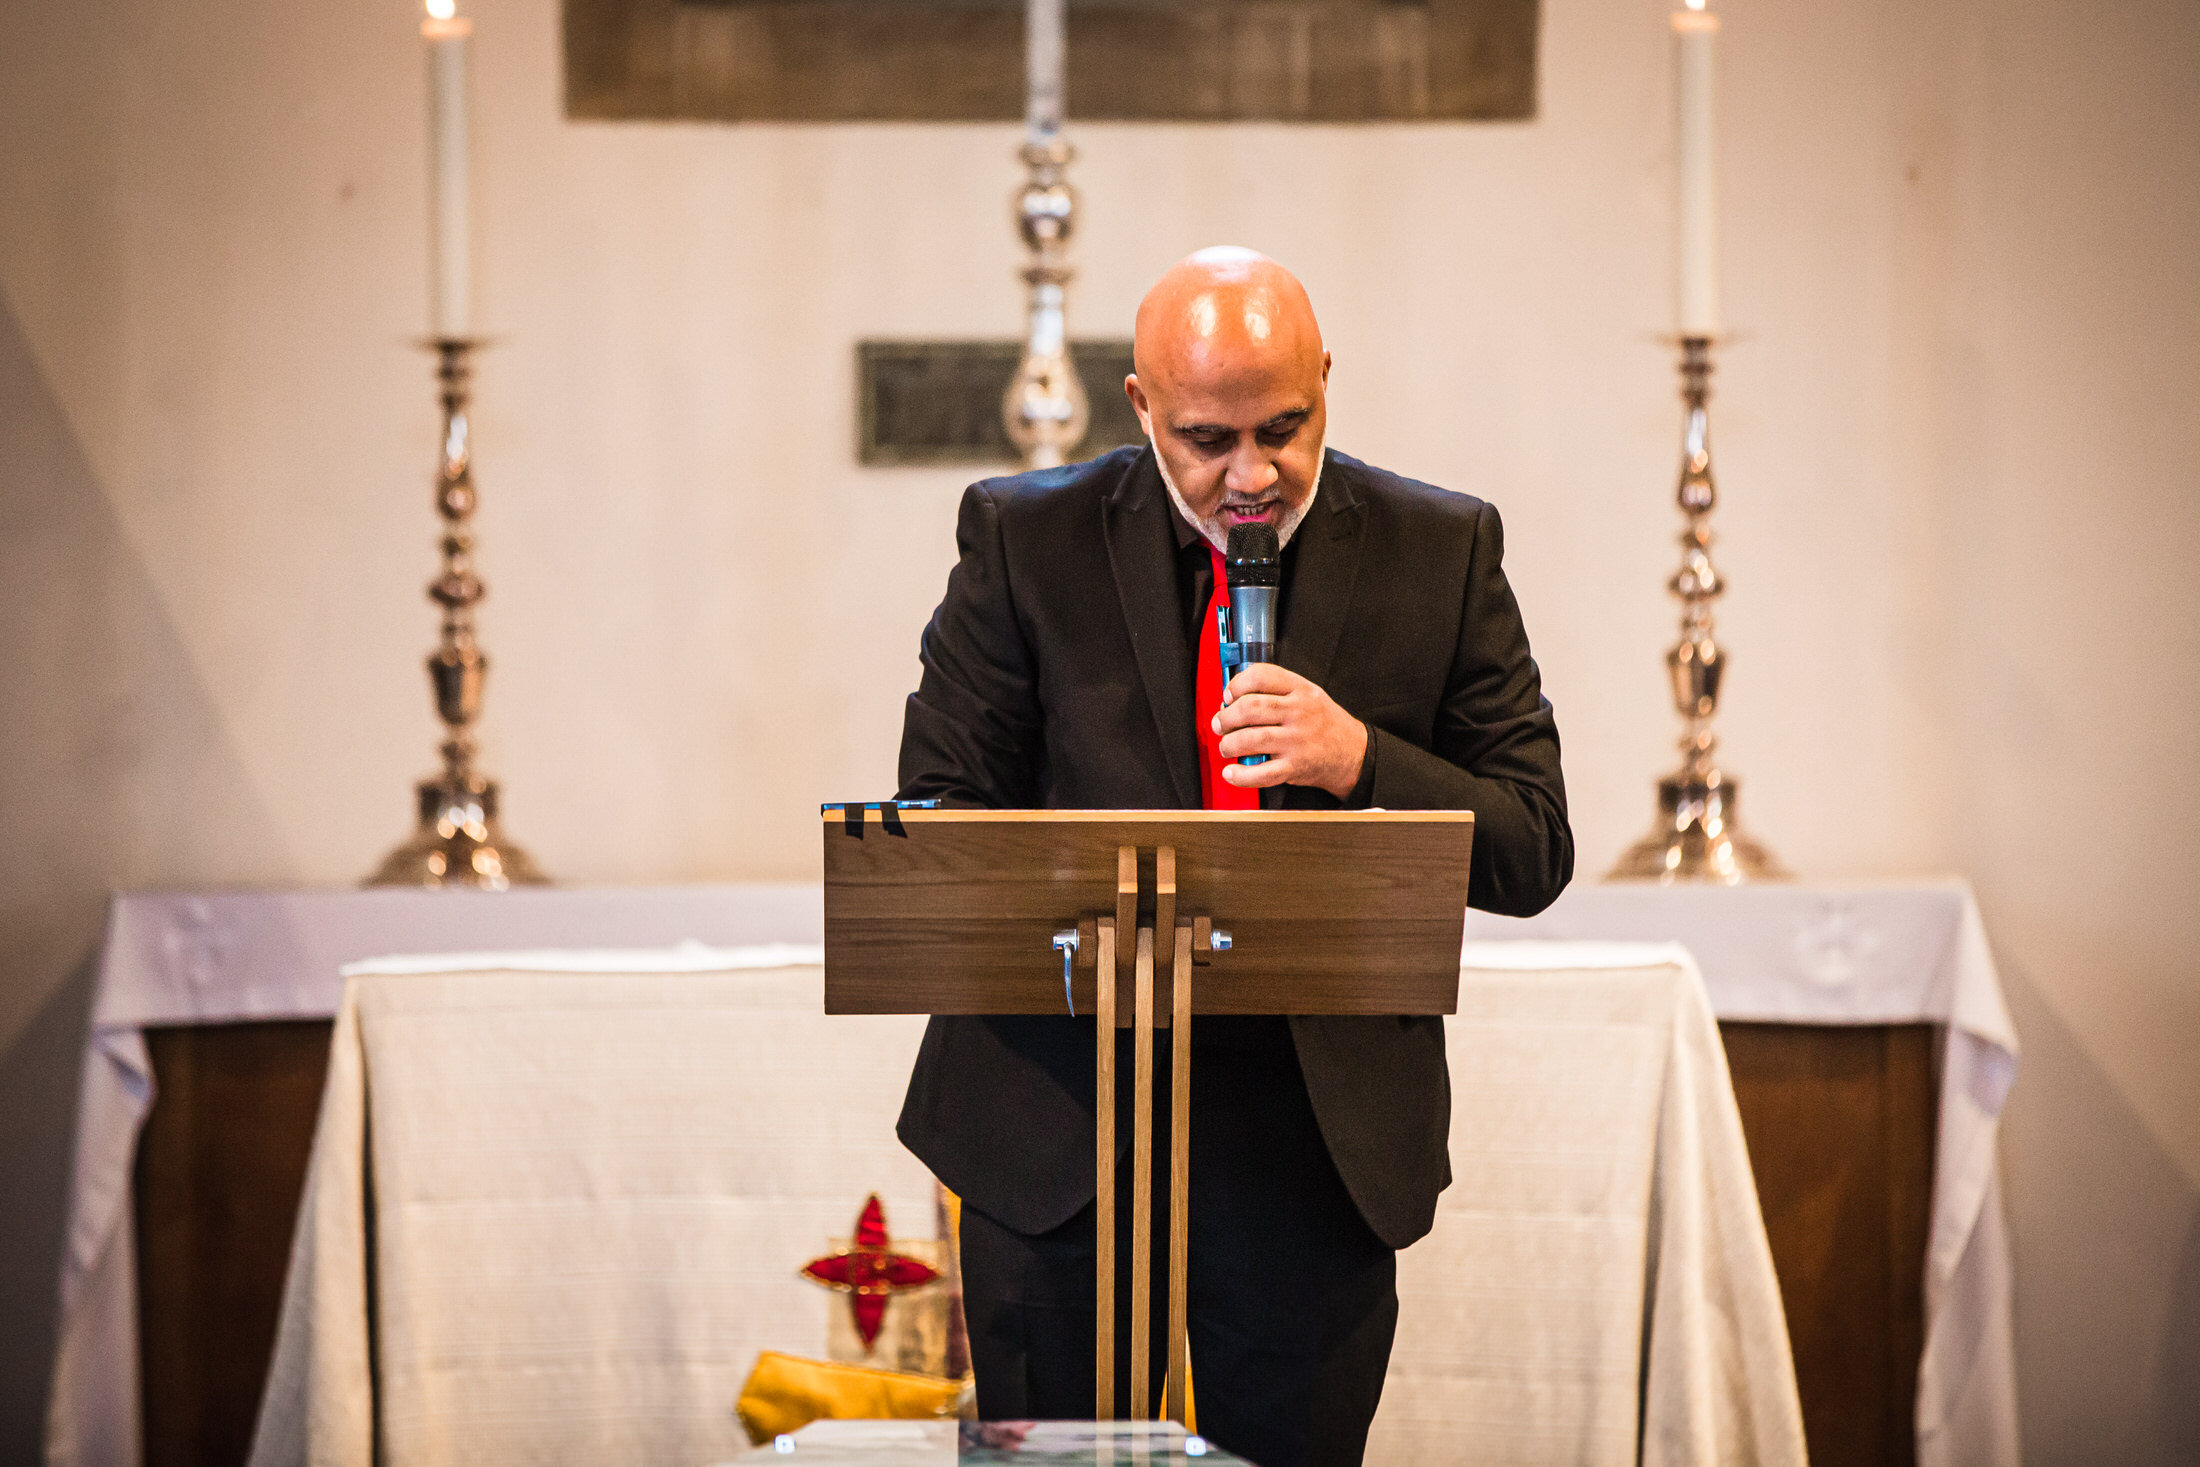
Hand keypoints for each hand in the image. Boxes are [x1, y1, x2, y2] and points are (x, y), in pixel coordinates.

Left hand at [1211, 663, 1368, 798]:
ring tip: (1226, 746)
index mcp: (1300, 690)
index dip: (1236, 684)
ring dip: (1228, 744)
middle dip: (1226, 717)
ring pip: (1251, 739)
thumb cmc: (1322, 722)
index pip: (1261, 676)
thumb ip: (1275, 691)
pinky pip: (1262, 773)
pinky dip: (1241, 775)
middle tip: (1220, 724)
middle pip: (1250, 708)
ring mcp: (1297, 741)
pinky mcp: (1295, 767)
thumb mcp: (1307, 694)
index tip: (1228, 696)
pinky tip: (1231, 772)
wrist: (1352, 752)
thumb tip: (1232, 698)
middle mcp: (1299, 713)